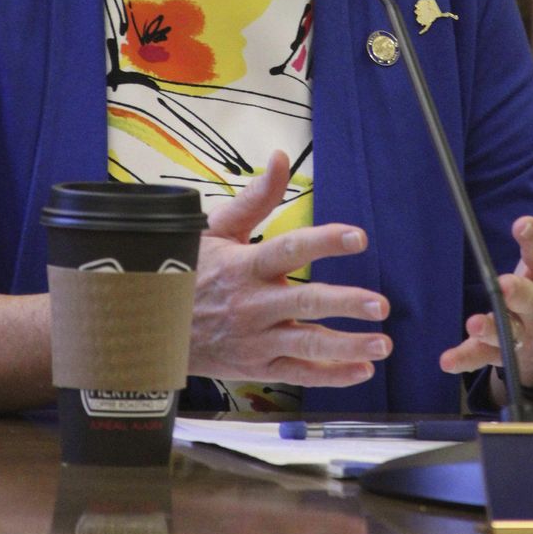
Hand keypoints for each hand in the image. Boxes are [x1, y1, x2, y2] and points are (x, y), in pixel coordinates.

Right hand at [188, 150, 391, 385]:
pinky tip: (362, 369)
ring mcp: (255, 340)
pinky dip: (332, 375)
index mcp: (244, 265)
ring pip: (306, 344)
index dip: (324, 242)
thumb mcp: (216, 229)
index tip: (358, 237)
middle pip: (304, 301)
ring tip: (383, 341)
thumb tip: (280, 158)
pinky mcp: (256, 367)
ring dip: (347, 345)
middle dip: (345, 303)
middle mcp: (252, 304)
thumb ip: (255, 198)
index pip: (289, 249)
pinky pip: (298, 374)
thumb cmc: (188, 271)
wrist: (149, 327)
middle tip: (381, 304)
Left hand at [439, 149, 532, 386]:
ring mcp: (522, 330)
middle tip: (505, 284)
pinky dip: (466, 359)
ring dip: (492, 328)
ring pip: (508, 332)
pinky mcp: (501, 352)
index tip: (522, 223)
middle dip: (518, 292)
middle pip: (530, 298)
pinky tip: (447, 359)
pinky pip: (484, 357)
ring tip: (475, 321)